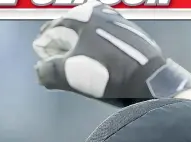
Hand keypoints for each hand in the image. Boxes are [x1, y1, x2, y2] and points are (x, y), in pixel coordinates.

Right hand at [32, 1, 190, 107]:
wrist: (150, 81)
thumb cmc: (109, 73)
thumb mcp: (71, 74)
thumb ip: (48, 71)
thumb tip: (40, 71)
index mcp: (84, 14)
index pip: (52, 30)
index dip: (44, 48)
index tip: (43, 62)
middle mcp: (102, 12)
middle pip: (72, 31)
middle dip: (62, 48)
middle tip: (57, 65)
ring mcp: (119, 23)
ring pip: (90, 37)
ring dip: (82, 51)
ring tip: (78, 68)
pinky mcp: (133, 36)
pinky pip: (106, 43)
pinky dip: (99, 52)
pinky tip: (100, 66)